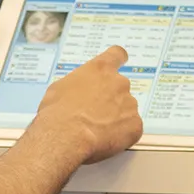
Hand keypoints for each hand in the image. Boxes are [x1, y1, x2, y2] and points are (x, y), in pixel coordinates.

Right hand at [33, 46, 141, 163]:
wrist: (66, 135)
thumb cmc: (58, 112)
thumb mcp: (60, 88)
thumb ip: (77, 84)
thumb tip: (76, 93)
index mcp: (100, 69)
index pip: (117, 55)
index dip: (118, 60)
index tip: (120, 62)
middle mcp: (119, 82)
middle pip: (120, 88)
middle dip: (111, 99)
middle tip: (96, 113)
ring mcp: (129, 103)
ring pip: (126, 110)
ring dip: (116, 118)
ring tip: (97, 130)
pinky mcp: (135, 124)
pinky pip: (132, 129)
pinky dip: (122, 135)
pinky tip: (106, 139)